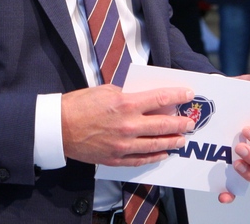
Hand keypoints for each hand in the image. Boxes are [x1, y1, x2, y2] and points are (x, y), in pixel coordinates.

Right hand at [61, 85, 195, 166]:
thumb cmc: (78, 105)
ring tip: (181, 139)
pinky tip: (163, 154)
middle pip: (163, 124)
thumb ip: (126, 94)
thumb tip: (143, 99)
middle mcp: (128, 125)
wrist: (59, 127)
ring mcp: (123, 144)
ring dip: (172, 141)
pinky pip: (141, 159)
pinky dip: (154, 157)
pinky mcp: (116, 158)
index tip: (188, 94)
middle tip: (190, 122)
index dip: (178, 95)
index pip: (160, 98)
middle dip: (180, 122)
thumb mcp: (105, 90)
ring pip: (156, 144)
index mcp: (126, 103)